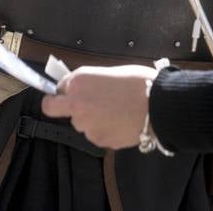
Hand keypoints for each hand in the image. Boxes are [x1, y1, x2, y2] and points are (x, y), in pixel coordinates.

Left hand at [40, 65, 154, 149]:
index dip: (67, 89)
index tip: (72, 92)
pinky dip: (104, 130)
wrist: (158, 105)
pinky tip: (120, 121)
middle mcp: (76, 104)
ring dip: (90, 119)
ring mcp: (86, 125)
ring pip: (79, 123)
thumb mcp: (109, 72)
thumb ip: (89, 82)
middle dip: (61, 107)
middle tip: (78, 105)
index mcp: (78, 82)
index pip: (57, 88)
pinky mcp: (98, 140)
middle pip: (54, 109)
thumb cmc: (139, 83)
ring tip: (113, 112)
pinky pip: (95, 134)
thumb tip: (81, 88)